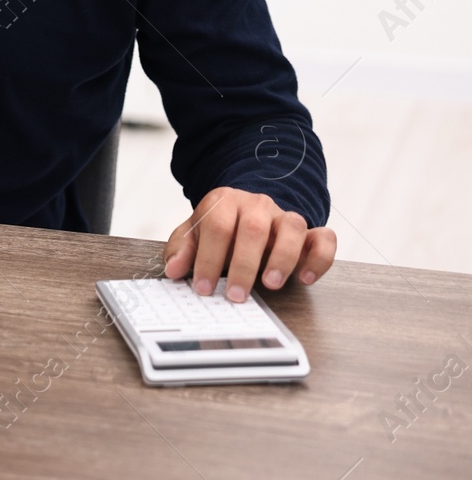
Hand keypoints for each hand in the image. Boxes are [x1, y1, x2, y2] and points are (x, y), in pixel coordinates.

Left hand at [163, 187, 336, 301]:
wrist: (244, 211)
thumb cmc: (218, 228)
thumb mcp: (194, 233)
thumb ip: (182, 249)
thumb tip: (173, 270)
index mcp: (224, 201)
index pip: (217, 227)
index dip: (209, 259)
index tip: (204, 288)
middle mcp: (257, 205)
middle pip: (253, 229)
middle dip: (243, 265)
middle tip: (236, 295)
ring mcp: (284, 217)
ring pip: (293, 228)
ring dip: (283, 258)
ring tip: (270, 284)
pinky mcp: (310, 232)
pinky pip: (324, 239)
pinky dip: (319, 258)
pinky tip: (306, 278)